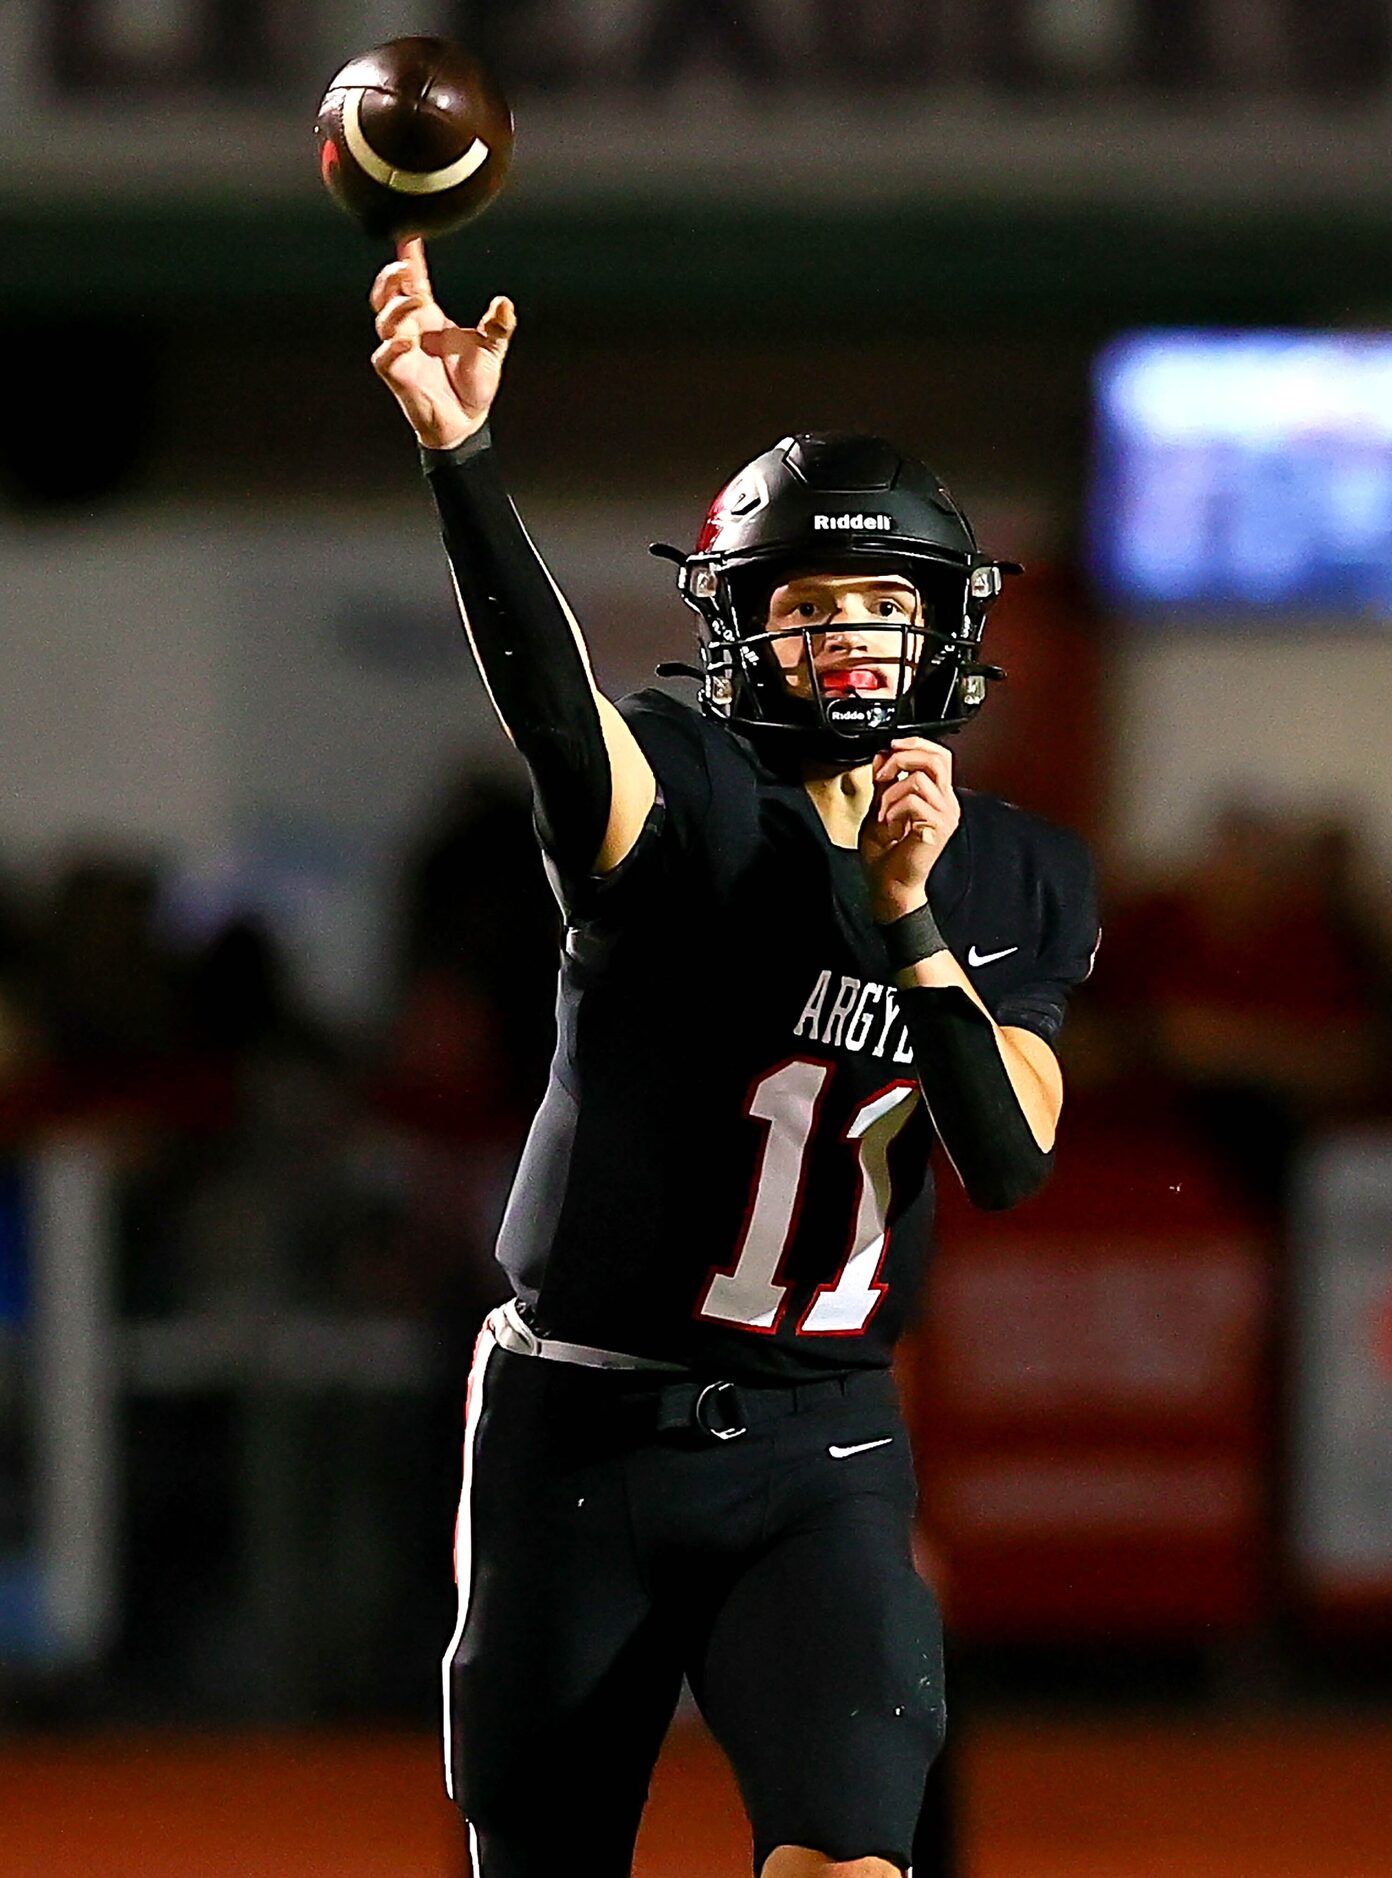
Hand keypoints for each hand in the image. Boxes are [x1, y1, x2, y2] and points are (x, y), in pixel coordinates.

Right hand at [369, 237, 515, 449]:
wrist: (467, 421)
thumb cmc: (474, 384)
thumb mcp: (492, 350)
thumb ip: (499, 325)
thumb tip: (505, 303)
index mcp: (429, 318)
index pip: (414, 282)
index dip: (410, 259)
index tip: (409, 237)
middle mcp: (411, 329)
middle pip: (386, 293)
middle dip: (390, 277)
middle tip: (405, 267)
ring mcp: (401, 351)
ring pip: (383, 319)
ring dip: (397, 306)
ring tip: (417, 301)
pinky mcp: (397, 375)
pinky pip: (384, 356)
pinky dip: (393, 346)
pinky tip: (408, 340)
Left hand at [859, 737, 960, 920]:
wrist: (890, 885)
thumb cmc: (887, 856)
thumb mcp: (879, 808)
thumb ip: (883, 782)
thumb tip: (882, 756)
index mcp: (936, 796)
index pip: (938, 755)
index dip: (914, 744)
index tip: (890, 747)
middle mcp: (946, 803)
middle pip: (938, 757)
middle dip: (905, 756)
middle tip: (884, 771)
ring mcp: (945, 815)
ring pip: (921, 778)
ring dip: (892, 790)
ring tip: (882, 809)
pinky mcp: (938, 827)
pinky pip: (915, 801)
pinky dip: (894, 807)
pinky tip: (888, 822)